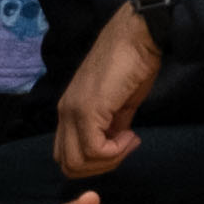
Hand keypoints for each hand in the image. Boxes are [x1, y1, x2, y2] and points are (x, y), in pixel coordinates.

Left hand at [51, 8, 162, 175]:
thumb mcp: (122, 103)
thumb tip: (115, 142)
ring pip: (77, 162)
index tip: (123, 144)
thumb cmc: (133, 63)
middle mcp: (64, 113)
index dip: (96, 160)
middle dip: (100, 167)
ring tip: (129, 140)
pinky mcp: (86, 110)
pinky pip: (94, 149)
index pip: (68, 154)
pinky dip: (115, 151)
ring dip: (109, 160)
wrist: (138, 36)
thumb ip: (113, 125)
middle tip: (125, 149)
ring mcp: (72, 111)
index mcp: (70, 110)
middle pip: (68, 164)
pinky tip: (131, 135)